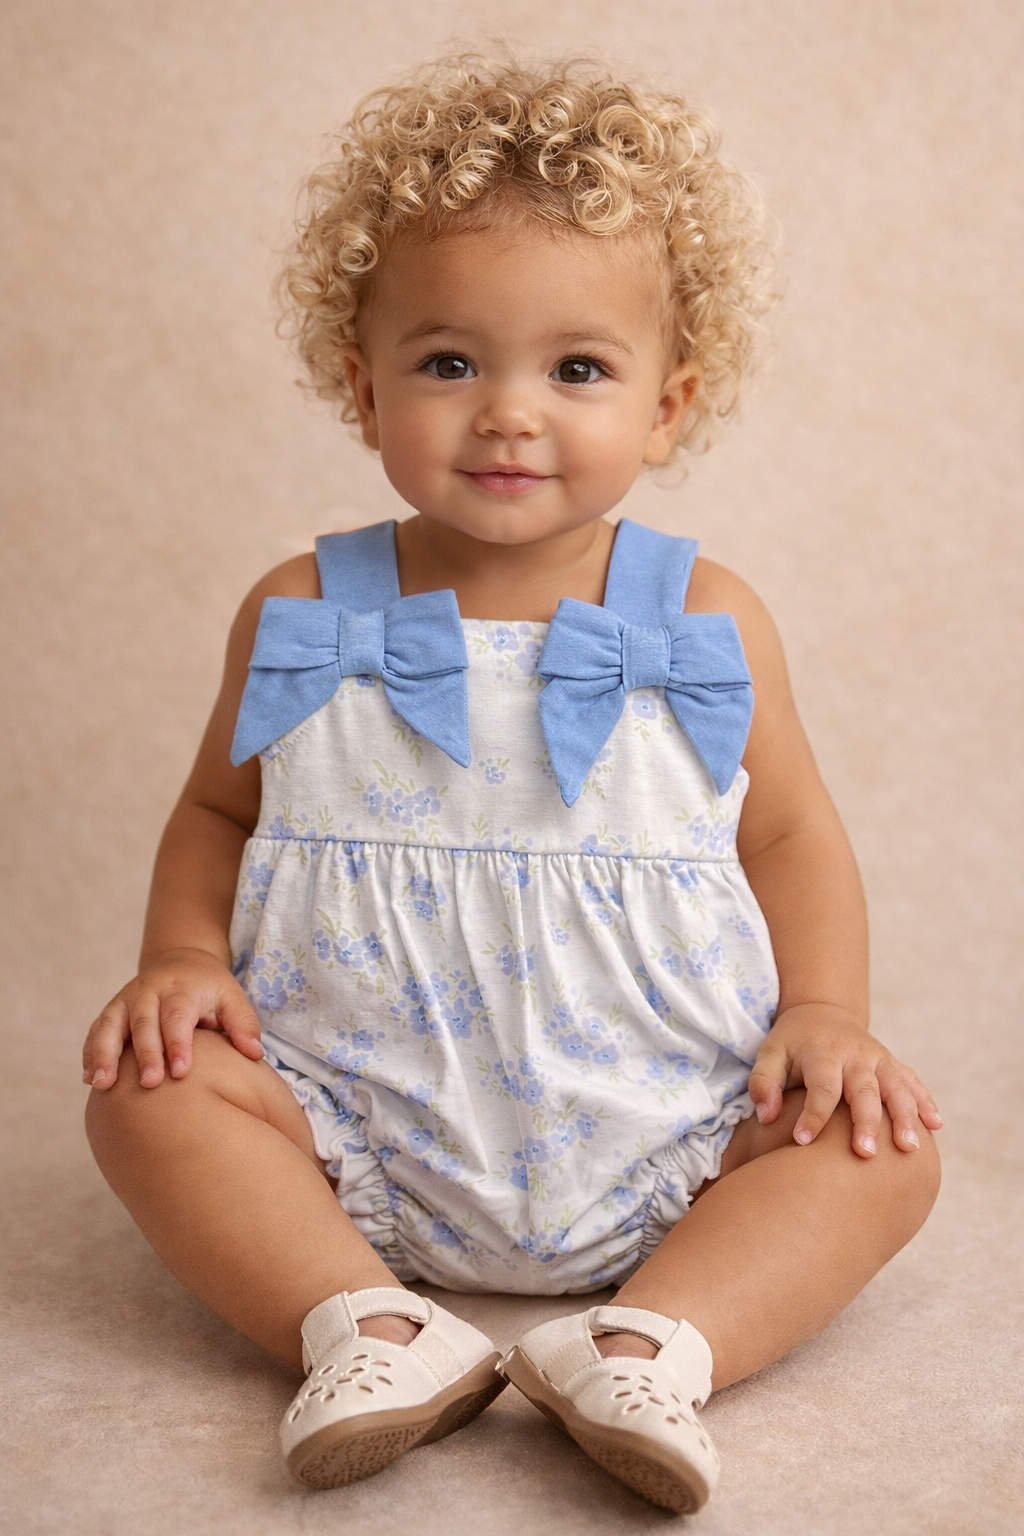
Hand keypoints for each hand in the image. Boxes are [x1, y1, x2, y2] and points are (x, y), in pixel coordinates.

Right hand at [83, 947, 263, 1089]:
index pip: (178, 1015)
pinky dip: (90, 1053)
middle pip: (143, 1022)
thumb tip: (254, 1054)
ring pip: (110, 1025)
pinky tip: (89, 1079)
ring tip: (102, 1084)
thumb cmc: (210, 989)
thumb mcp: (232, 998)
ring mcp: (125, 1000)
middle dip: (145, 1054)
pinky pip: (95, 1031)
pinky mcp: (111, 1011)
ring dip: (104, 1054)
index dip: (178, 1043)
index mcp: (181, 988)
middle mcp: (148, 991)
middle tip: (149, 1084)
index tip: (182, 1072)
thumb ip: (243, 1024)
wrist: (180, 961)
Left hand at [748, 1003, 941, 1158]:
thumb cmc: (792, 1042)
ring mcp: (879, 1059)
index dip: (813, 1115)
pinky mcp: (893, 1064)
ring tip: (909, 1148)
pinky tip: (936, 1125)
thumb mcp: (769, 1053)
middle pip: (864, 1091)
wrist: (822, 1012)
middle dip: (866, 1122)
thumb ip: (764, 1082)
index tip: (802, 1142)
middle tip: (865, 1154)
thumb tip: (766, 1116)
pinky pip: (913, 1081)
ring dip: (904, 1117)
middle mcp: (855, 1056)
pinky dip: (925, 1101)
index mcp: (823, 1054)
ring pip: (896, 1087)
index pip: (821, 1087)